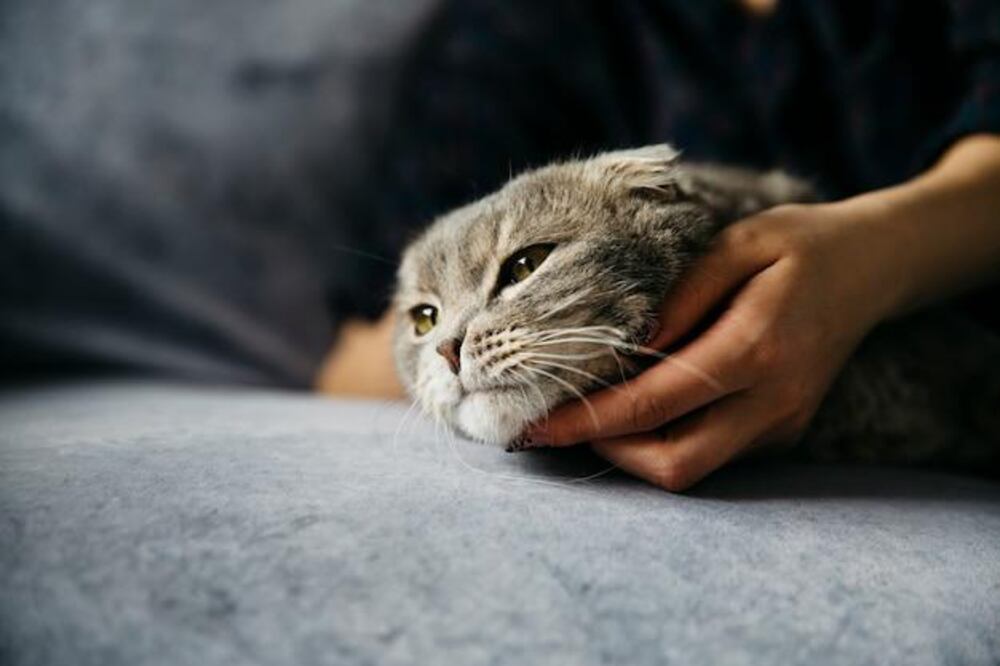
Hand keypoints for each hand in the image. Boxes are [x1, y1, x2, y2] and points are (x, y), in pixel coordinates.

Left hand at [527, 202, 898, 490]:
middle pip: (673, 463)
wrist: (875, 267)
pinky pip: (711, 454)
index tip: (533, 424)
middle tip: (552, 424)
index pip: (655, 403)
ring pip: (690, 469)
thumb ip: (679, 296)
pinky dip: (662, 440)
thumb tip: (624, 348)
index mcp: (757, 346)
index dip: (588, 421)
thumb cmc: (800, 243)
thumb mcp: (738, 244)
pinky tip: (633, 407)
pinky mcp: (783, 431)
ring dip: (629, 452)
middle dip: (603, 452)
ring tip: (584, 413)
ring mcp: (783, 423)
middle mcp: (774, 400)